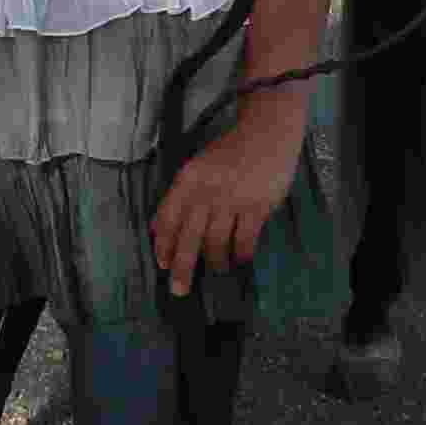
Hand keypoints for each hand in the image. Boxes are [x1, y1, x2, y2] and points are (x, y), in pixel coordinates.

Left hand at [151, 110, 302, 296]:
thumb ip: (180, 197)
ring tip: (215, 272)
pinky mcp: (257, 207)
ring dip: (214, 263)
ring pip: (216, 242)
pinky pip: (244, 240)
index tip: (162, 263)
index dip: (164, 243)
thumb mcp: (197, 168)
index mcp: (187, 179)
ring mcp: (233, 200)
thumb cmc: (229, 153)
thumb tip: (159, 229)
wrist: (266, 134)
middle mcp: (206, 191)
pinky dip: (240, 254)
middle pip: (189, 236)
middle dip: (182, 266)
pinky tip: (239, 261)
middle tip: (178, 290)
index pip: (169, 217)